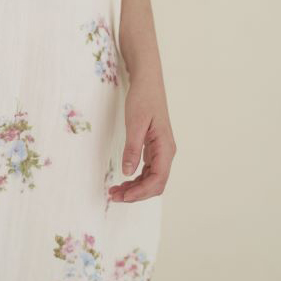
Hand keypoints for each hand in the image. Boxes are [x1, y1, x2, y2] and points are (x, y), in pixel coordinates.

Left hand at [108, 74, 176, 202]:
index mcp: (165, 147)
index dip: (141, 192)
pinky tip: (123, 181)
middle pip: (155, 184)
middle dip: (136, 194)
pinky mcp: (153, 149)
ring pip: (151, 179)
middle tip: (113, 196)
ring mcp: (161, 151)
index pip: (157, 179)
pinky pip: (147, 171)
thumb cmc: (143, 99)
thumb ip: (132, 149)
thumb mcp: (134, 123)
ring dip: (135, 188)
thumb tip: (128, 172)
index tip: (123, 196)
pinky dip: (136, 179)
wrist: (148, 83)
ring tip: (115, 192)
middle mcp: (166, 152)